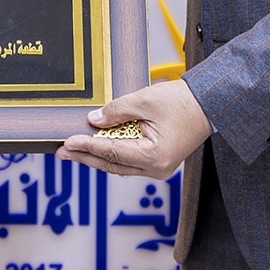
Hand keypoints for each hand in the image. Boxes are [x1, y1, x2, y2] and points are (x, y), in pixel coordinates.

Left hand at [57, 78, 209, 178]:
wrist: (207, 104)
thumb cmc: (182, 102)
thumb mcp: (144, 100)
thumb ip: (116, 111)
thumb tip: (94, 121)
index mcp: (153, 156)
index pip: (111, 152)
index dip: (87, 146)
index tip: (68, 142)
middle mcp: (156, 168)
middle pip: (112, 165)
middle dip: (85, 157)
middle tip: (63, 151)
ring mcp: (158, 168)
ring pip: (119, 166)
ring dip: (97, 156)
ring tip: (74, 149)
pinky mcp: (158, 162)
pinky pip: (129, 161)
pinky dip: (112, 154)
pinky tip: (97, 147)